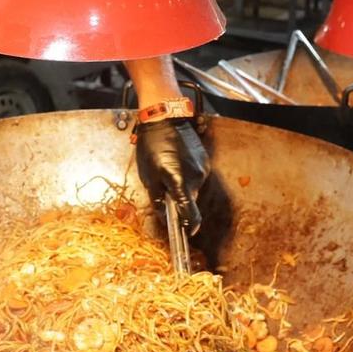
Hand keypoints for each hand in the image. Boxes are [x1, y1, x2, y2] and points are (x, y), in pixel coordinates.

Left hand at [135, 116, 209, 235]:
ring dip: (184, 186)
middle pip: (191, 200)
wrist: (165, 118)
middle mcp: (195, 177)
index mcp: (180, 183)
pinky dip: (188, 176)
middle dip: (180, 200)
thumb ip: (157, 198)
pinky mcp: (205, 160)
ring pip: (194, 187)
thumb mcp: (148, 175)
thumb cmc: (152, 146)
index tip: (185, 232)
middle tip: (165, 190)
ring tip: (169, 172)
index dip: (189, 226)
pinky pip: (197, 175)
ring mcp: (202, 168)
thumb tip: (164, 214)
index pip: (191, 214)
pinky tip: (177, 163)